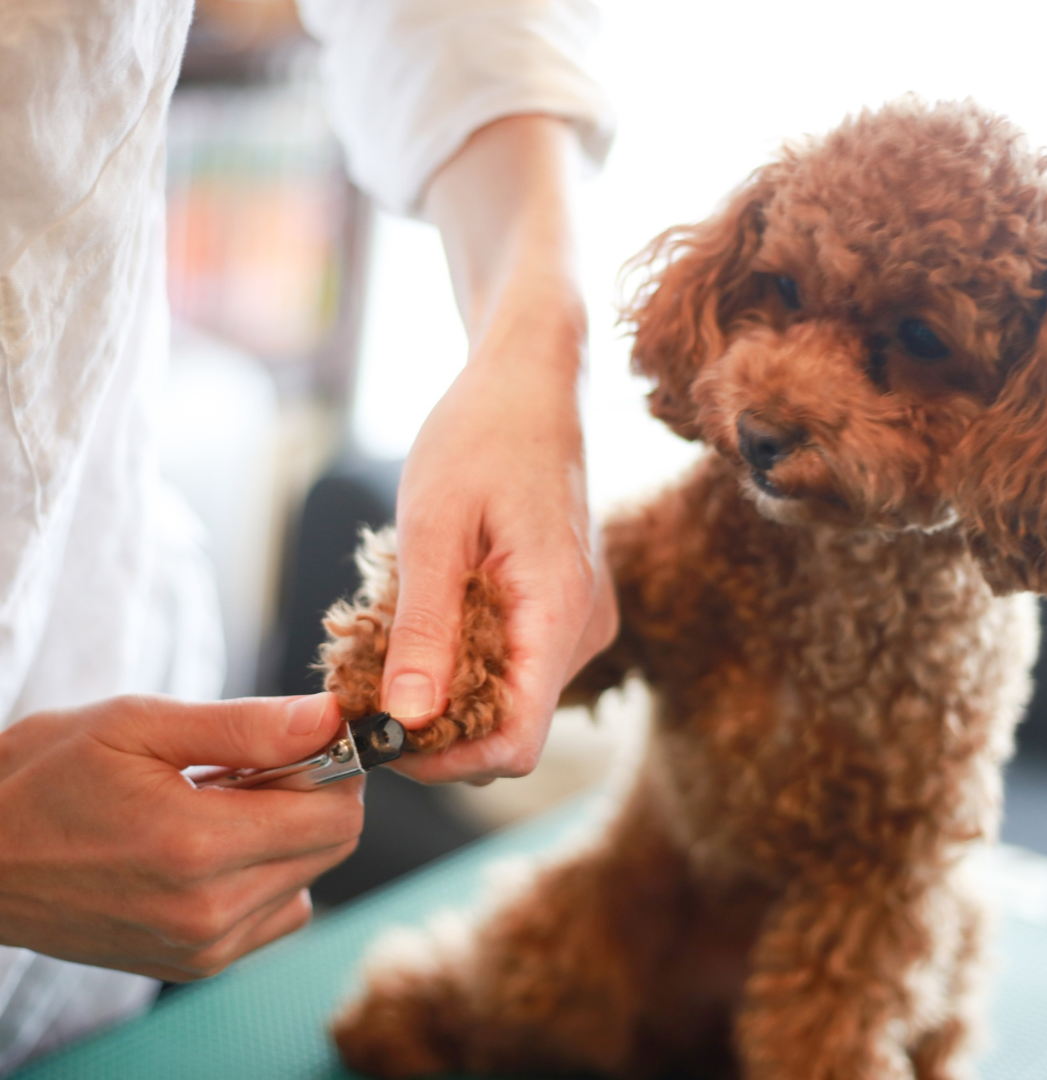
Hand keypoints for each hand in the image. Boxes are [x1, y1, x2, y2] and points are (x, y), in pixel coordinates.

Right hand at [0, 692, 362, 980]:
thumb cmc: (47, 776)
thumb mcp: (141, 726)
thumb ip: (247, 726)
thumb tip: (330, 716)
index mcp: (198, 846)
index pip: (336, 812)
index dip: (339, 763)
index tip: (310, 735)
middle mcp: (208, 911)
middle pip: (333, 846)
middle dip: (317, 793)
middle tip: (258, 762)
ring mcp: (201, 947)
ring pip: (310, 878)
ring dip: (289, 833)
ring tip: (224, 802)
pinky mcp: (192, 964)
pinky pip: (276, 913)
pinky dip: (269, 873)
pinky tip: (217, 843)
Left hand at [379, 116, 616, 783]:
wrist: (532, 380)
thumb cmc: (482, 432)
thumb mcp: (434, 526)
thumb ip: (425, 628)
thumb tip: (409, 719)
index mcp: (559, 611)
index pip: (517, 743)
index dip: (446, 761)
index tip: (380, 739)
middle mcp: (584, 628)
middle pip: (512, 726)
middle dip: (438, 725)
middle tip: (369, 687)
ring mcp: (580, 618)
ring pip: (514, 696)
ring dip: (450, 690)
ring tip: (394, 641)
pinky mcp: (567, 606)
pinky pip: (520, 660)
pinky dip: (469, 658)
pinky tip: (431, 618)